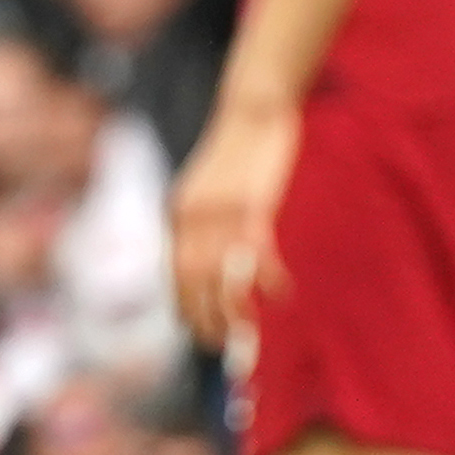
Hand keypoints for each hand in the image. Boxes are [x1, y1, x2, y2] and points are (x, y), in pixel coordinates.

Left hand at [169, 95, 300, 349]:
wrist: (251, 110)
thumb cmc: (237, 153)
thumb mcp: (210, 189)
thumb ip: (204, 222)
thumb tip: (211, 260)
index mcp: (179, 215)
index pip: (175, 273)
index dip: (185, 306)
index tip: (197, 332)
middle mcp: (191, 218)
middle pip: (192, 282)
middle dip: (206, 318)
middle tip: (224, 344)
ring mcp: (219, 212)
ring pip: (220, 275)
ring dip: (233, 309)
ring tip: (248, 331)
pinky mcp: (250, 204)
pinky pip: (255, 253)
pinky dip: (266, 279)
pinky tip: (279, 294)